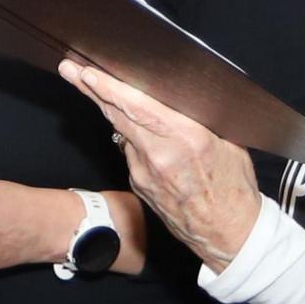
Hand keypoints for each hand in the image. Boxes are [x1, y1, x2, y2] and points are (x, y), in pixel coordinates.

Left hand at [63, 61, 260, 267]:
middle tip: (70, 69)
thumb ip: (200, 120)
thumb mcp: (229, 144)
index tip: (90, 74)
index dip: (112, 90)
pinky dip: (131, 138)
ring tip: (92, 86)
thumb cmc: (234, 187)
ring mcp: (145, 173)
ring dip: (109, 110)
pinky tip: (136, 130)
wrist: (227, 233)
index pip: (140, 108)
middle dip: (91, 90)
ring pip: (122, 132)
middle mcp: (161, 155)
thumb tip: (180, 96)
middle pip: (117, 116)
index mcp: (188, 139)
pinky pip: (131, 152)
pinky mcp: (138, 184)